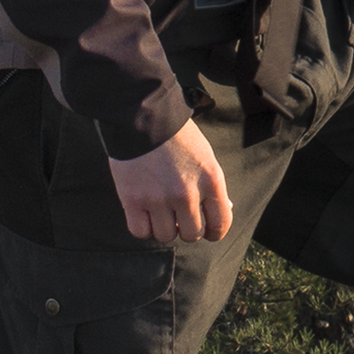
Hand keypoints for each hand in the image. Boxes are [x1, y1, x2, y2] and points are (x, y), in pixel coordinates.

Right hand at [113, 121, 237, 247]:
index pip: (220, 224)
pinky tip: (144, 214)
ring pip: (165, 236)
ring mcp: (159, 199)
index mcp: (210, 181)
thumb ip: (211, 186)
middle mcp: (187, 194)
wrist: (144, 117)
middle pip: (192, 234)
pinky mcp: (133, 200)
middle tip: (179, 216)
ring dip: (163, 228)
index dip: (214, 232)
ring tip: (160, 211)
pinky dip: (142, 227)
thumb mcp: (206, 157)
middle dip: (187, 228)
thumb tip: (220, 210)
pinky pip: (140, 232)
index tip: (207, 231)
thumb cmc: (178, 136)